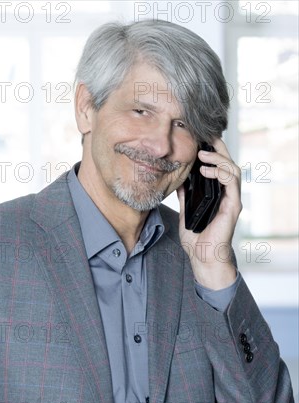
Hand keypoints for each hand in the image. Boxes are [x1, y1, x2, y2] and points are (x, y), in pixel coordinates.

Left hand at [177, 137, 241, 289]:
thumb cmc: (196, 238)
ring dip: (218, 158)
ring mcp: (231, 199)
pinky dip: (220, 172)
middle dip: (217, 148)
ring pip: (232, 169)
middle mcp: (227, 194)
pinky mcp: (233, 206)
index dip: (212, 151)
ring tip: (202, 154)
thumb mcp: (185, 212)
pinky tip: (205, 170)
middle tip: (205, 137)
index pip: (218, 167)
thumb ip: (185, 197)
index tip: (200, 139)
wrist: (202, 257)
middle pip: (227, 163)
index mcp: (217, 194)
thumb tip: (179, 181)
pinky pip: (231, 183)